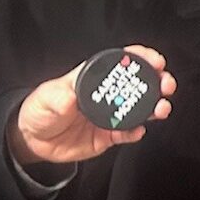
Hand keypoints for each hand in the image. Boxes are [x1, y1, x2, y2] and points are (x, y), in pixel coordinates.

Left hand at [9, 45, 176, 164]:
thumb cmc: (39, 111)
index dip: (139, 58)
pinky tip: (139, 130)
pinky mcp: (108, 135)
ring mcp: (108, 115)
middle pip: (136, 84)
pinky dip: (136, 132)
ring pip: (138, 108)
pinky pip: (127, 133)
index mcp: (92, 78)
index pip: (119, 62)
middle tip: (166, 83)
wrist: (34, 142)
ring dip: (154, 107)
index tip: (154, 59)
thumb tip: (71, 95)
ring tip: (162, 108)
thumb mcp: (45, 99)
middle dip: (155, 81)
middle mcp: (105, 95)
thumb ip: (59, 97)